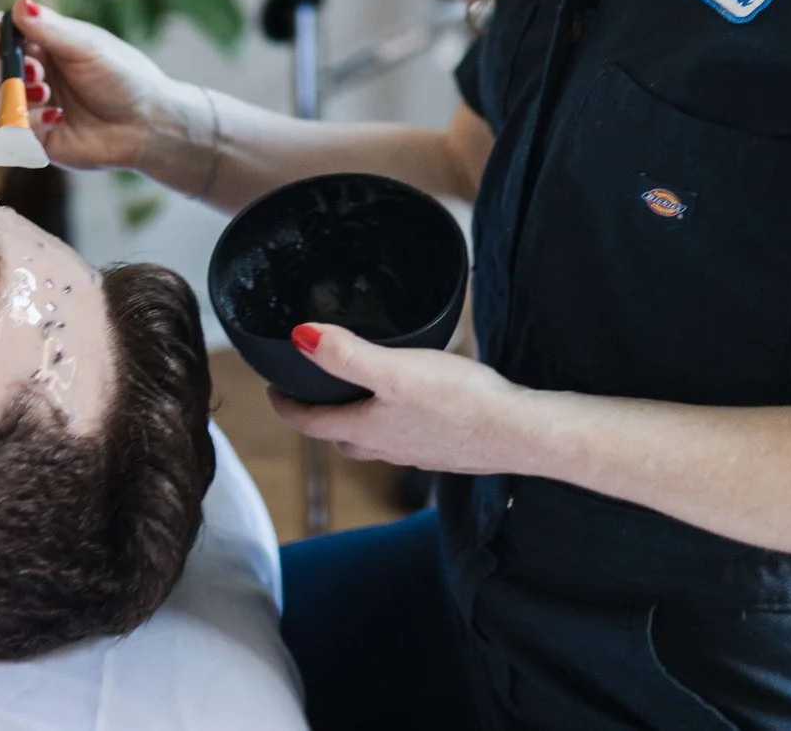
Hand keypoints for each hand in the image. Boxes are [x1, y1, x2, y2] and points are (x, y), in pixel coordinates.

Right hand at [0, 0, 195, 179]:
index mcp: (44, 44)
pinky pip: (6, 132)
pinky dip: (24, 124)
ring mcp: (30, 106)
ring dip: (8, 96)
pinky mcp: (34, 137)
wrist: (148, 125)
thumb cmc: (125, 78)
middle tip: (38, 73)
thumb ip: (50, 29)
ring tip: (44, 95)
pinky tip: (55, 119)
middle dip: (1, 69)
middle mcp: (32, 73)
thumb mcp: (88, 48)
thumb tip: (19, 2)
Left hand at [267, 323, 531, 477]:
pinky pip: (407, 438)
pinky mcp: (445, 449)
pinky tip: (415, 406)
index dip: (285, 406)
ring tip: (360, 394)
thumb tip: (300, 337)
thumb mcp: (395, 369)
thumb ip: (346, 354)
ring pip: (374, 440)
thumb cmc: (459, 402)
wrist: (517, 432)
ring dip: (358, 421)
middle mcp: (387, 448)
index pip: (310, 424)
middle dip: (320, 417)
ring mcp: (417, 453)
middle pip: (340, 436)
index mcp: (366, 430)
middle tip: (311, 392)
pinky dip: (396, 423)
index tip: (272, 390)